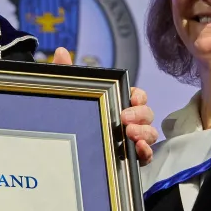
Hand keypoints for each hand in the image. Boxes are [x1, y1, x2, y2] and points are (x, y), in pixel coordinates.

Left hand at [53, 47, 157, 165]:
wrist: (66, 150)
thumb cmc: (73, 117)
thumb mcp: (69, 95)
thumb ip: (66, 73)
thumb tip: (60, 52)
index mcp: (118, 103)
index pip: (137, 96)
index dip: (139, 96)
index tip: (133, 98)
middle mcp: (129, 121)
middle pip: (146, 114)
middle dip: (140, 114)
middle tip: (125, 118)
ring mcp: (131, 140)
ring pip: (149, 133)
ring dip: (144, 132)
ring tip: (130, 134)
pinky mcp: (130, 158)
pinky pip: (146, 155)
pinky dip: (146, 152)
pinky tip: (138, 149)